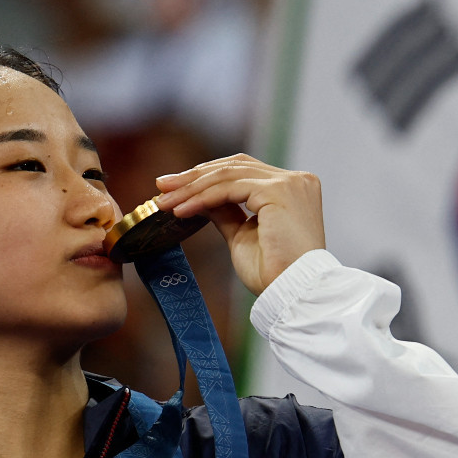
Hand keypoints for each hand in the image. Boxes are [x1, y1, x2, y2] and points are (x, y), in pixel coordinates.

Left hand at [155, 154, 325, 294]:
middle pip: (234, 166)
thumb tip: (201, 198)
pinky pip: (230, 189)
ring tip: (165, 202)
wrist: (293, 291)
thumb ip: (226, 212)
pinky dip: (202, 198)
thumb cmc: (273, 273)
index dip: (208, 176)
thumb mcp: (242, 235)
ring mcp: (289, 183)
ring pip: (228, 175)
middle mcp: (295, 180)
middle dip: (194, 177)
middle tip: (161, 186)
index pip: (244, 171)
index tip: (176, 188)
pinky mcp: (279, 191)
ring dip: (192, 188)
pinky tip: (182, 210)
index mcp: (292, 188)